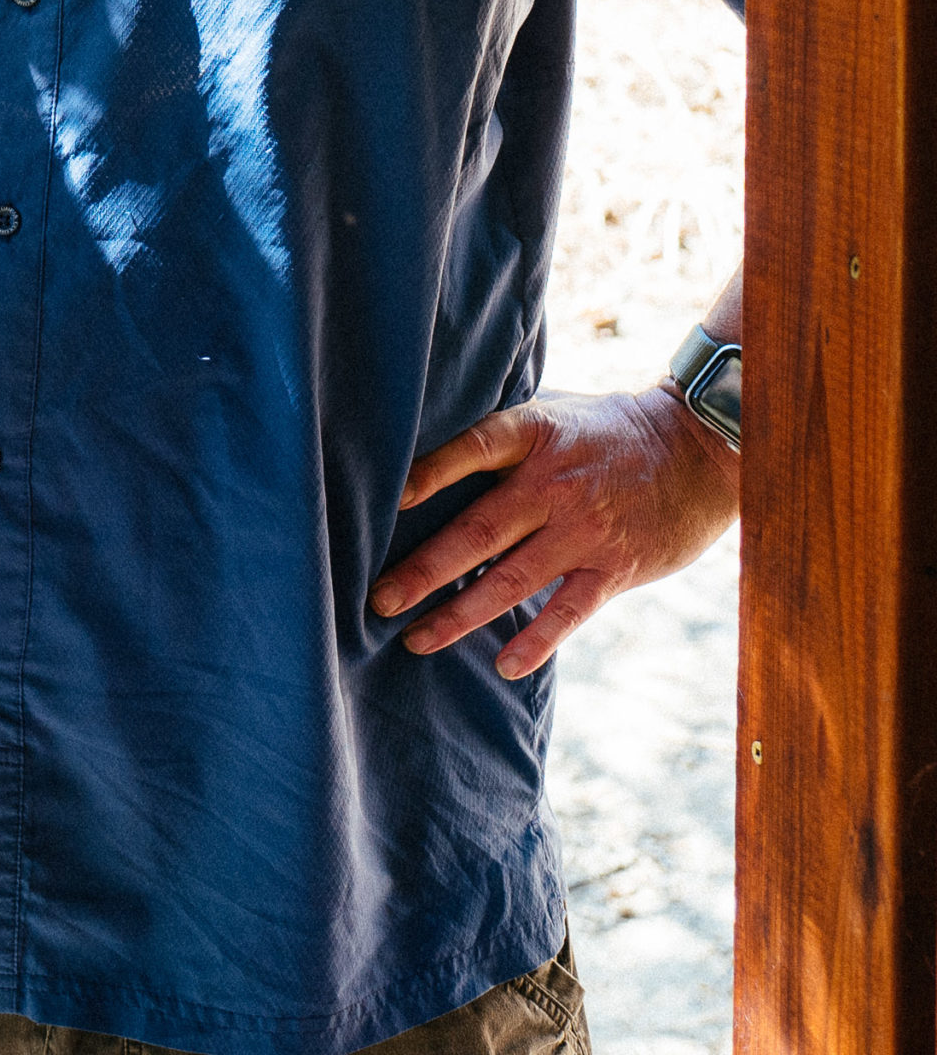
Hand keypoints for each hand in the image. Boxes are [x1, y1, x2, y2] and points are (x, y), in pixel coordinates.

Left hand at [369, 385, 739, 678]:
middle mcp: (552, 484)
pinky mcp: (616, 567)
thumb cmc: (607, 427)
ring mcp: (584, 530)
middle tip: (378, 599)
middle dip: (424, 570)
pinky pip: (569, 610)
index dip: (428, 473)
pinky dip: (536, 639)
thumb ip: (502, 436)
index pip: (472, 449)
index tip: (387, 501)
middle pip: (477, 530)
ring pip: (512, 579)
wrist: (697, 447)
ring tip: (417, 639)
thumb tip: (431, 449)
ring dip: (461, 614)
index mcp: (532, 435)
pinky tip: (504, 664)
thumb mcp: (553, 411)